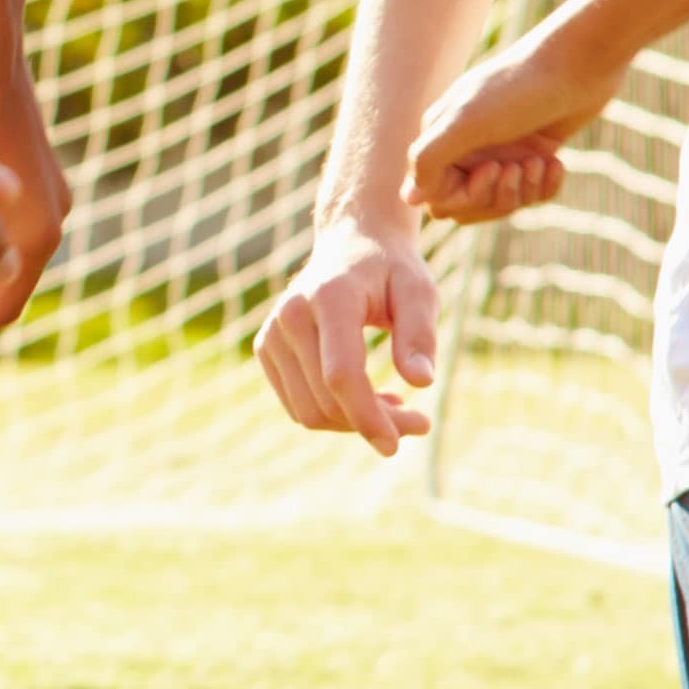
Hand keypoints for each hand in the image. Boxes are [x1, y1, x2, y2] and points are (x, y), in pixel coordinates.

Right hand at [255, 214, 441, 456]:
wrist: (350, 244)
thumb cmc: (391, 270)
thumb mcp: (419, 292)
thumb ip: (420, 334)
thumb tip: (421, 382)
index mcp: (330, 297)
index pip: (341, 374)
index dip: (368, 416)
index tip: (398, 444)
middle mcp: (290, 315)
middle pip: (326, 400)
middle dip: (373, 423)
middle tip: (418, 421)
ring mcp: (272, 333)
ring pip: (309, 412)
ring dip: (354, 423)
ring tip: (395, 406)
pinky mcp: (267, 349)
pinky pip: (298, 406)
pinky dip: (333, 415)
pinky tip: (367, 397)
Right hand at [402, 27, 624, 222]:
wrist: (578, 65)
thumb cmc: (518, 90)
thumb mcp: (467, 122)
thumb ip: (430, 157)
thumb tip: (408, 198)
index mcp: (441, 137)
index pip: (437, 197)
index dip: (465, 195)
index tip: (492, 169)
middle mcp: (467, 148)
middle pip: (469, 206)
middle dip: (496, 197)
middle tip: (517, 168)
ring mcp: (501, 153)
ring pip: (501, 203)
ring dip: (523, 190)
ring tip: (540, 161)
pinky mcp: (532, 156)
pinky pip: (531, 194)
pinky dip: (546, 185)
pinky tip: (556, 162)